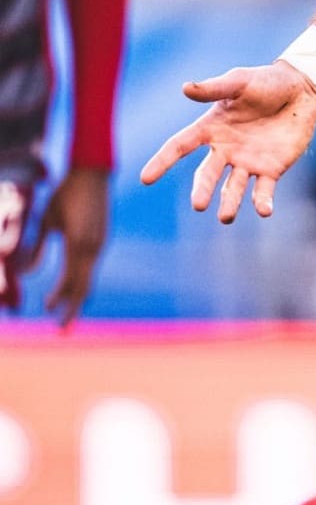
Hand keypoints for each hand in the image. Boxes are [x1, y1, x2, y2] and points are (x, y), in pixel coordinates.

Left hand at [38, 166, 109, 327]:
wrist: (93, 174)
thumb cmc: (65, 193)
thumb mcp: (47, 219)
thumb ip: (37, 247)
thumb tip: (25, 274)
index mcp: (79, 243)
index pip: (70, 279)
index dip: (59, 298)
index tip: (47, 311)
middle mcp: (93, 247)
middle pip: (83, 286)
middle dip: (72, 309)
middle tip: (62, 330)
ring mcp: (100, 244)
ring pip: (88, 278)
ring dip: (77, 297)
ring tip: (67, 313)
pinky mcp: (101, 239)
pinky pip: (91, 267)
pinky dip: (82, 282)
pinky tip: (75, 288)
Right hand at [140, 62, 315, 221]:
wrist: (302, 90)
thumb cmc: (266, 82)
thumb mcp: (239, 81)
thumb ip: (214, 88)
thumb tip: (185, 88)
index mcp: (211, 128)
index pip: (180, 145)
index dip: (163, 161)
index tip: (146, 179)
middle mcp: (225, 150)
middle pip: (208, 174)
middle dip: (202, 189)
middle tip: (198, 205)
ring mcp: (248, 162)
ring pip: (234, 188)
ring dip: (229, 203)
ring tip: (225, 217)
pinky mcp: (271, 170)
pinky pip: (264, 191)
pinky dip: (262, 202)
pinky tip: (264, 211)